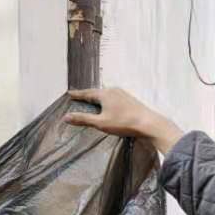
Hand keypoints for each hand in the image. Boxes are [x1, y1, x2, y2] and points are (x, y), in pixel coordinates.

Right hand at [65, 88, 182, 152]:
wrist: (147, 124)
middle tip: (79, 96)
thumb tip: (67, 117)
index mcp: (105, 94)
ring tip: (91, 101)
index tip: (70, 93)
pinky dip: (106, 101)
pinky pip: (113, 98)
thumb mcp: (100, 123)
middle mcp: (114, 91)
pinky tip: (108, 106)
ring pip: (106, 95)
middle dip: (87, 95)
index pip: (87, 93)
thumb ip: (83, 119)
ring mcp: (123, 95)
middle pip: (96, 92)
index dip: (77, 94)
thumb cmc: (124, 122)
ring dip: (97, 98)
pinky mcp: (129, 100)